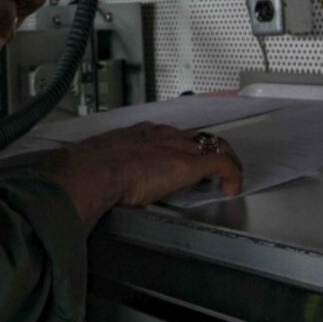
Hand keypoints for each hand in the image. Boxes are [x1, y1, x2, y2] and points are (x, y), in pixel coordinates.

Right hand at [44, 122, 243, 226]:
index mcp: (141, 133)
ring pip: (213, 145)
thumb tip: (102, 175)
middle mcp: (163, 135)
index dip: (181, 148)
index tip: (180, 160)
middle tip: (213, 170)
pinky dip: (232, 175)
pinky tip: (232, 189)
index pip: (170, 135)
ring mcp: (177, 148)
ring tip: (226, 178)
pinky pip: (222, 164)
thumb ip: (110, 162)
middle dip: (207, 152)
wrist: (94, 170)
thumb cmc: (90, 168)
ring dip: (222, 161)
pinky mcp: (188, 165)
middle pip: (195, 138)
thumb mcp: (101, 157)